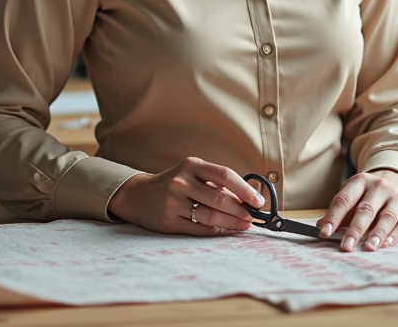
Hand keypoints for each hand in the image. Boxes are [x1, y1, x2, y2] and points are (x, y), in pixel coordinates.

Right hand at [106, 157, 265, 235]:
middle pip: (219, 199)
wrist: (139, 196)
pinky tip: (227, 230)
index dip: (245, 189)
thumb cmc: (174, 184)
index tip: (258, 201)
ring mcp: (173, 202)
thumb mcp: (192, 174)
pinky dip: (216, 231)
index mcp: (191, 165)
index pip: (224, 175)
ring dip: (231, 223)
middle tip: (253, 218)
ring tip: (244, 226)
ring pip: (210, 216)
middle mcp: (181, 182)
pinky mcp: (168, 221)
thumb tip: (248, 199)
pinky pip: (199, 229)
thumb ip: (216, 183)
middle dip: (241, 210)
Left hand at [318, 169, 397, 251]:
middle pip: (366, 209)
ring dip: (377, 233)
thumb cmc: (367, 194)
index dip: (334, 217)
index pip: (344, 200)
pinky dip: (395, 235)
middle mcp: (379, 187)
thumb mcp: (352, 195)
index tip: (325, 233)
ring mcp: (395, 197)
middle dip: (355, 229)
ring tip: (369, 247)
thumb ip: (339, 212)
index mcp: (360, 181)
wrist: (395, 178)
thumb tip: (321, 227)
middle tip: (346, 246)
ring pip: (386, 217)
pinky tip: (386, 244)